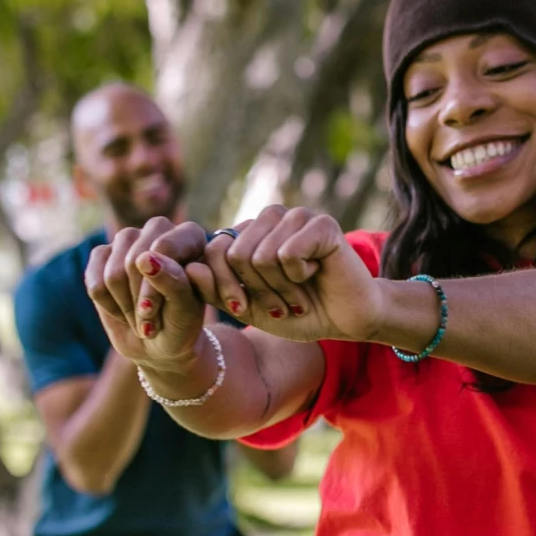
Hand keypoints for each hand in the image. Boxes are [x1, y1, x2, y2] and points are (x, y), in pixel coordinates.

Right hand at [85, 217, 210, 367]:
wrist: (158, 342)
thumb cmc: (180, 323)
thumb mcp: (185, 310)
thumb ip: (173, 283)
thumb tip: (144, 259)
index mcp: (189, 235)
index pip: (163, 248)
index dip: (154, 287)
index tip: (155, 315)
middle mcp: (158, 229)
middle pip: (134, 262)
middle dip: (139, 301)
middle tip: (150, 322)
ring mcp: (128, 238)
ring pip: (114, 273)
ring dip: (125, 306)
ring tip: (140, 316)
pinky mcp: (102, 253)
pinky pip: (94, 281)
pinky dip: (107, 304)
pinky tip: (122, 309)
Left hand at [194, 206, 384, 344]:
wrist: (346, 319)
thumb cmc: (296, 312)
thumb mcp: (247, 308)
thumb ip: (214, 290)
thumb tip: (190, 268)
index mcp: (248, 233)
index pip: (214, 250)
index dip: (225, 287)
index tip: (245, 308)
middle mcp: (269, 218)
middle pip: (236, 255)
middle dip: (257, 291)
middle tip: (281, 303)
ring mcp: (296, 216)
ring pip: (261, 256)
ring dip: (280, 288)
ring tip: (299, 292)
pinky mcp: (321, 223)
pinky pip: (288, 253)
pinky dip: (300, 277)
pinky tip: (316, 274)